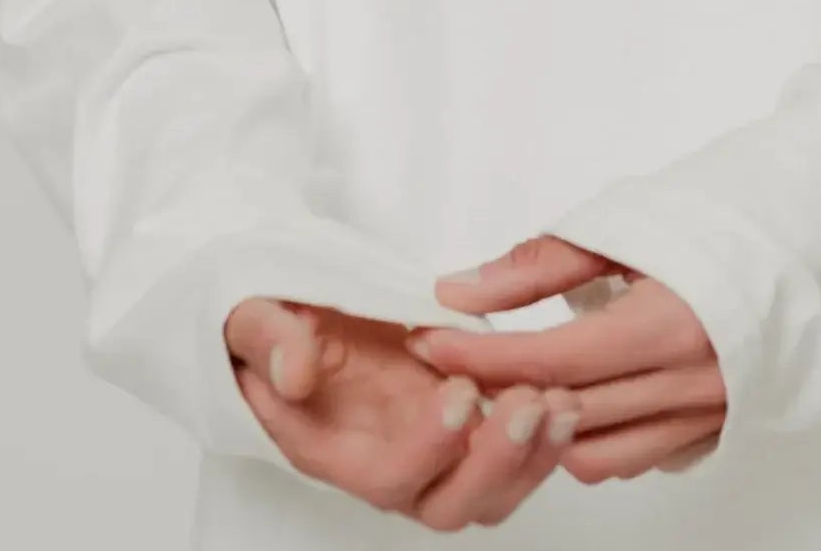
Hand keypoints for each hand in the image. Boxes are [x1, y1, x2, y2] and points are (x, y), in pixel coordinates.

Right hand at [223, 296, 582, 529]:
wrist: (296, 314)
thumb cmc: (274, 323)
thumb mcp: (254, 316)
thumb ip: (270, 341)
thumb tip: (296, 373)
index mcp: (332, 448)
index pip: (386, 480)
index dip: (427, 451)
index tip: (459, 394)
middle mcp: (386, 462)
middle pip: (449, 505)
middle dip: (496, 463)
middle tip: (529, 402)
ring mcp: (428, 449)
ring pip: (489, 492)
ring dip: (532, 457)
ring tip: (562, 403)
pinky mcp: (461, 424)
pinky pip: (509, 455)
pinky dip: (542, 436)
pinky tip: (566, 395)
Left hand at [406, 235, 725, 481]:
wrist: (806, 233)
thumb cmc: (721, 219)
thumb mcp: (625, 224)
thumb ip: (539, 264)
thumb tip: (461, 290)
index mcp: (670, 324)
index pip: (549, 359)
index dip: (480, 354)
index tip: (433, 338)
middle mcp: (691, 383)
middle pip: (564, 411)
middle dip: (497, 391)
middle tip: (452, 361)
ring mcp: (707, 415)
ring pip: (596, 454)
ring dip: (544, 427)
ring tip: (513, 383)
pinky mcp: (715, 428)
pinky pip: (635, 455)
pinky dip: (593, 437)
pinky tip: (576, 397)